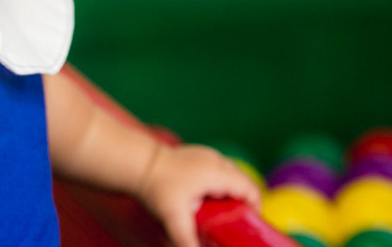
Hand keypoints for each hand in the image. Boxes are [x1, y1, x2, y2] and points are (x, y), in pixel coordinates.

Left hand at [137, 144, 261, 246]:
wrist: (137, 164)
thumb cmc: (157, 188)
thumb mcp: (174, 218)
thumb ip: (187, 240)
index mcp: (217, 172)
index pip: (250, 189)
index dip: (254, 208)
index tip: (246, 224)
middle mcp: (215, 160)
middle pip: (242, 182)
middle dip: (242, 202)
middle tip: (232, 222)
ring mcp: (206, 154)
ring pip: (231, 174)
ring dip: (230, 192)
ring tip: (219, 212)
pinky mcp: (197, 155)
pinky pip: (218, 170)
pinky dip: (218, 183)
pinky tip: (205, 198)